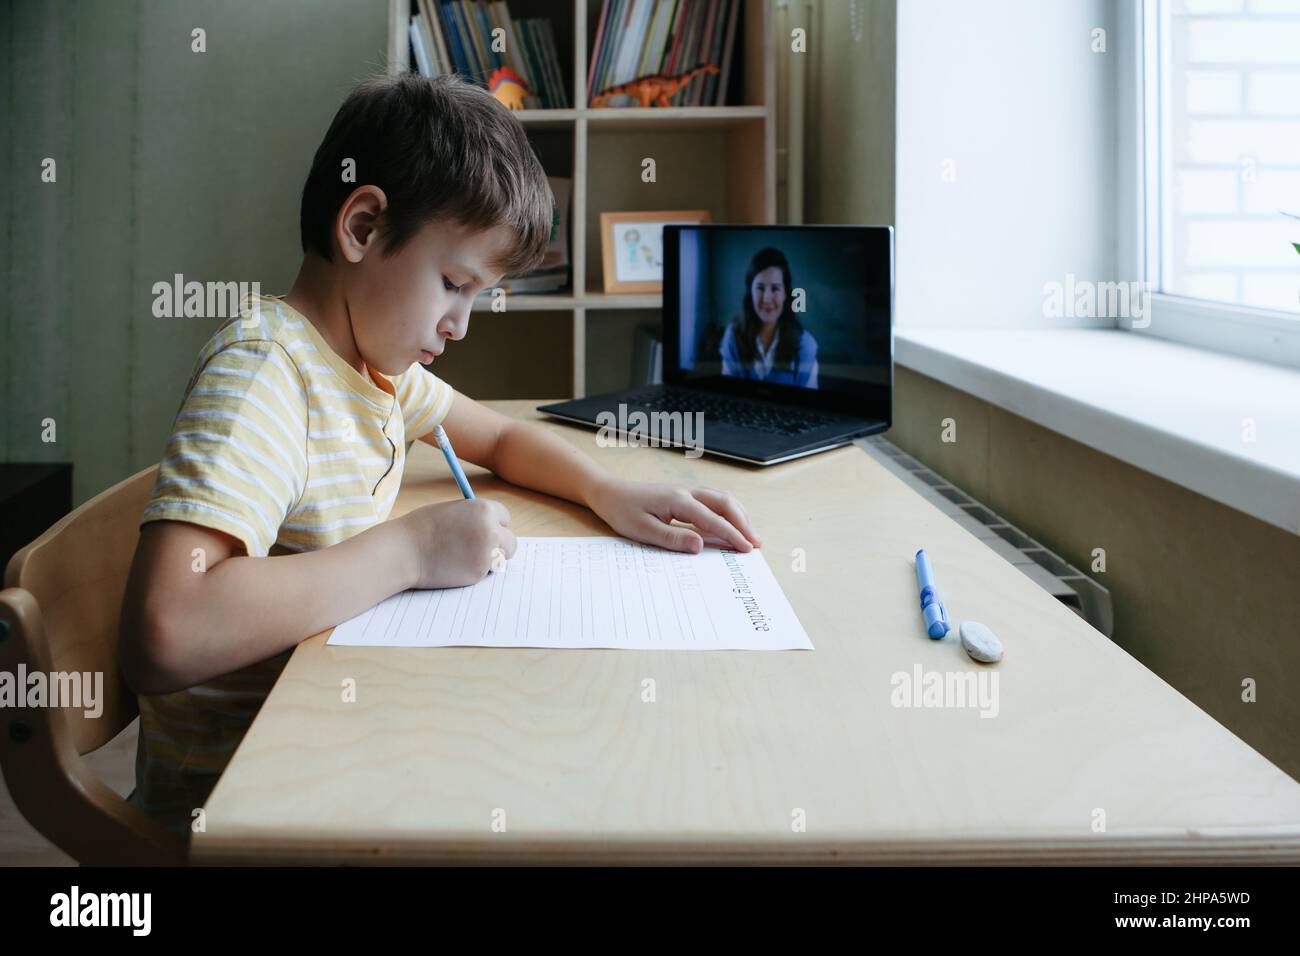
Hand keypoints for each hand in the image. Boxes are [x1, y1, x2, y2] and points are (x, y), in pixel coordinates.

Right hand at [395, 498, 516, 588]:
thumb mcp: (453, 511)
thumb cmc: (422, 528)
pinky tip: (455, 565)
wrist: (404, 551)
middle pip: (510, 541)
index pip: (505, 518)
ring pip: (500, 559)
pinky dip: (475, 571)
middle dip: (499, 545)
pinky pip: (485, 572)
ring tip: (463, 555)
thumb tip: (492, 526)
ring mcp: (486, 554)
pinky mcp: (478, 573)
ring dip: (489, 559)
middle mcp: (490, 531)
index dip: (495, 524)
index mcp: (484, 510)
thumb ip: (475, 517)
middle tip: (482, 548)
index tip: (488, 529)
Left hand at [585, 478, 761, 553]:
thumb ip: (672, 538)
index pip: (713, 519)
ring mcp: (686, 491)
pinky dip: (727, 512)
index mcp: (678, 501)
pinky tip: (729, 524)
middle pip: (725, 503)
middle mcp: (686, 492)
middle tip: (755, 544)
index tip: (747, 548)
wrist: (608, 492)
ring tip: (748, 535)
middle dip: (743, 523)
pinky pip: (713, 500)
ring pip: (721, 499)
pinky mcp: (683, 495)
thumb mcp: (642, 530)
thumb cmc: (622, 511)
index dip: (732, 534)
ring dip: (738, 515)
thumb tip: (700, 546)